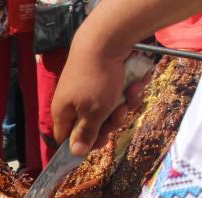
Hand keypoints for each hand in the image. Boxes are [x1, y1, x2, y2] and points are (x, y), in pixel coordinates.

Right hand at [51, 31, 149, 155]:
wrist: (105, 40)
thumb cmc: (96, 80)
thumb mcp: (93, 113)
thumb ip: (85, 134)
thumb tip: (75, 154)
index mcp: (64, 113)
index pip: (67, 139)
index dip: (84, 143)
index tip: (102, 140)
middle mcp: (73, 102)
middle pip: (93, 125)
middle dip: (113, 120)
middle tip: (121, 111)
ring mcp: (88, 90)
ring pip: (109, 109)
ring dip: (125, 103)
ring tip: (133, 90)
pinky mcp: (102, 79)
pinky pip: (116, 94)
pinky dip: (128, 90)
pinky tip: (137, 81)